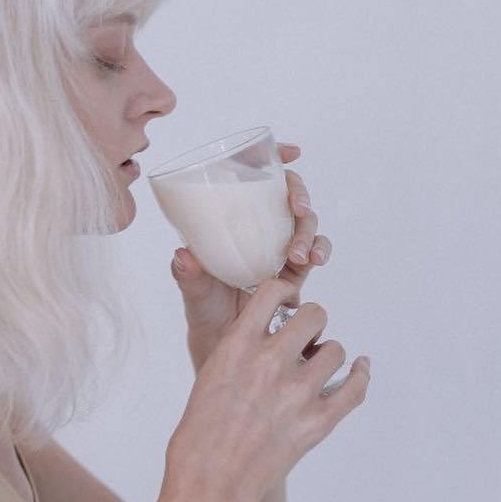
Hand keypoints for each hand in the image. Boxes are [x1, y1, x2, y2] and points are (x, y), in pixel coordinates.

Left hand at [170, 142, 332, 371]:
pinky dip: (319, 249)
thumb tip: (182, 256)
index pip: (252, 182)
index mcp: (229, 224)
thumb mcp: (193, 294)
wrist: (224, 349)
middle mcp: (254, 231)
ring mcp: (276, 250)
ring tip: (300, 254)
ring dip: (308, 230)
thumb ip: (188, 277)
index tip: (291, 152)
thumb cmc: (204, 314)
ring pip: (304, 224)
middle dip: (299, 194)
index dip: (273, 160)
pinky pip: (313, 251)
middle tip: (298, 208)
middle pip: (286, 197)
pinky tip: (314, 260)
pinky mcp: (293, 273)